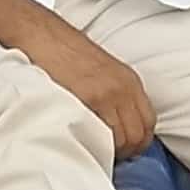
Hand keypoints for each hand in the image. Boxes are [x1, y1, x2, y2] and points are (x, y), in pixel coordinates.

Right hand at [18, 19, 155, 159]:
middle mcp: (124, 87)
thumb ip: (113, 93)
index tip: (124, 149)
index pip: (149, 123)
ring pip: (124, 139)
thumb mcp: (99, 70)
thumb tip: (116, 123)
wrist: (41, 33)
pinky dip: (97, 143)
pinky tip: (84, 141)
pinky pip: (103, 133)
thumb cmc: (62, 51)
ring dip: (111, 150)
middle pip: (139, 135)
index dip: (138, 142)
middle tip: (108, 156)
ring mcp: (108, 93)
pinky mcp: (90, 97)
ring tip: (94, 150)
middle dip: (125, 151)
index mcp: (129, 80)